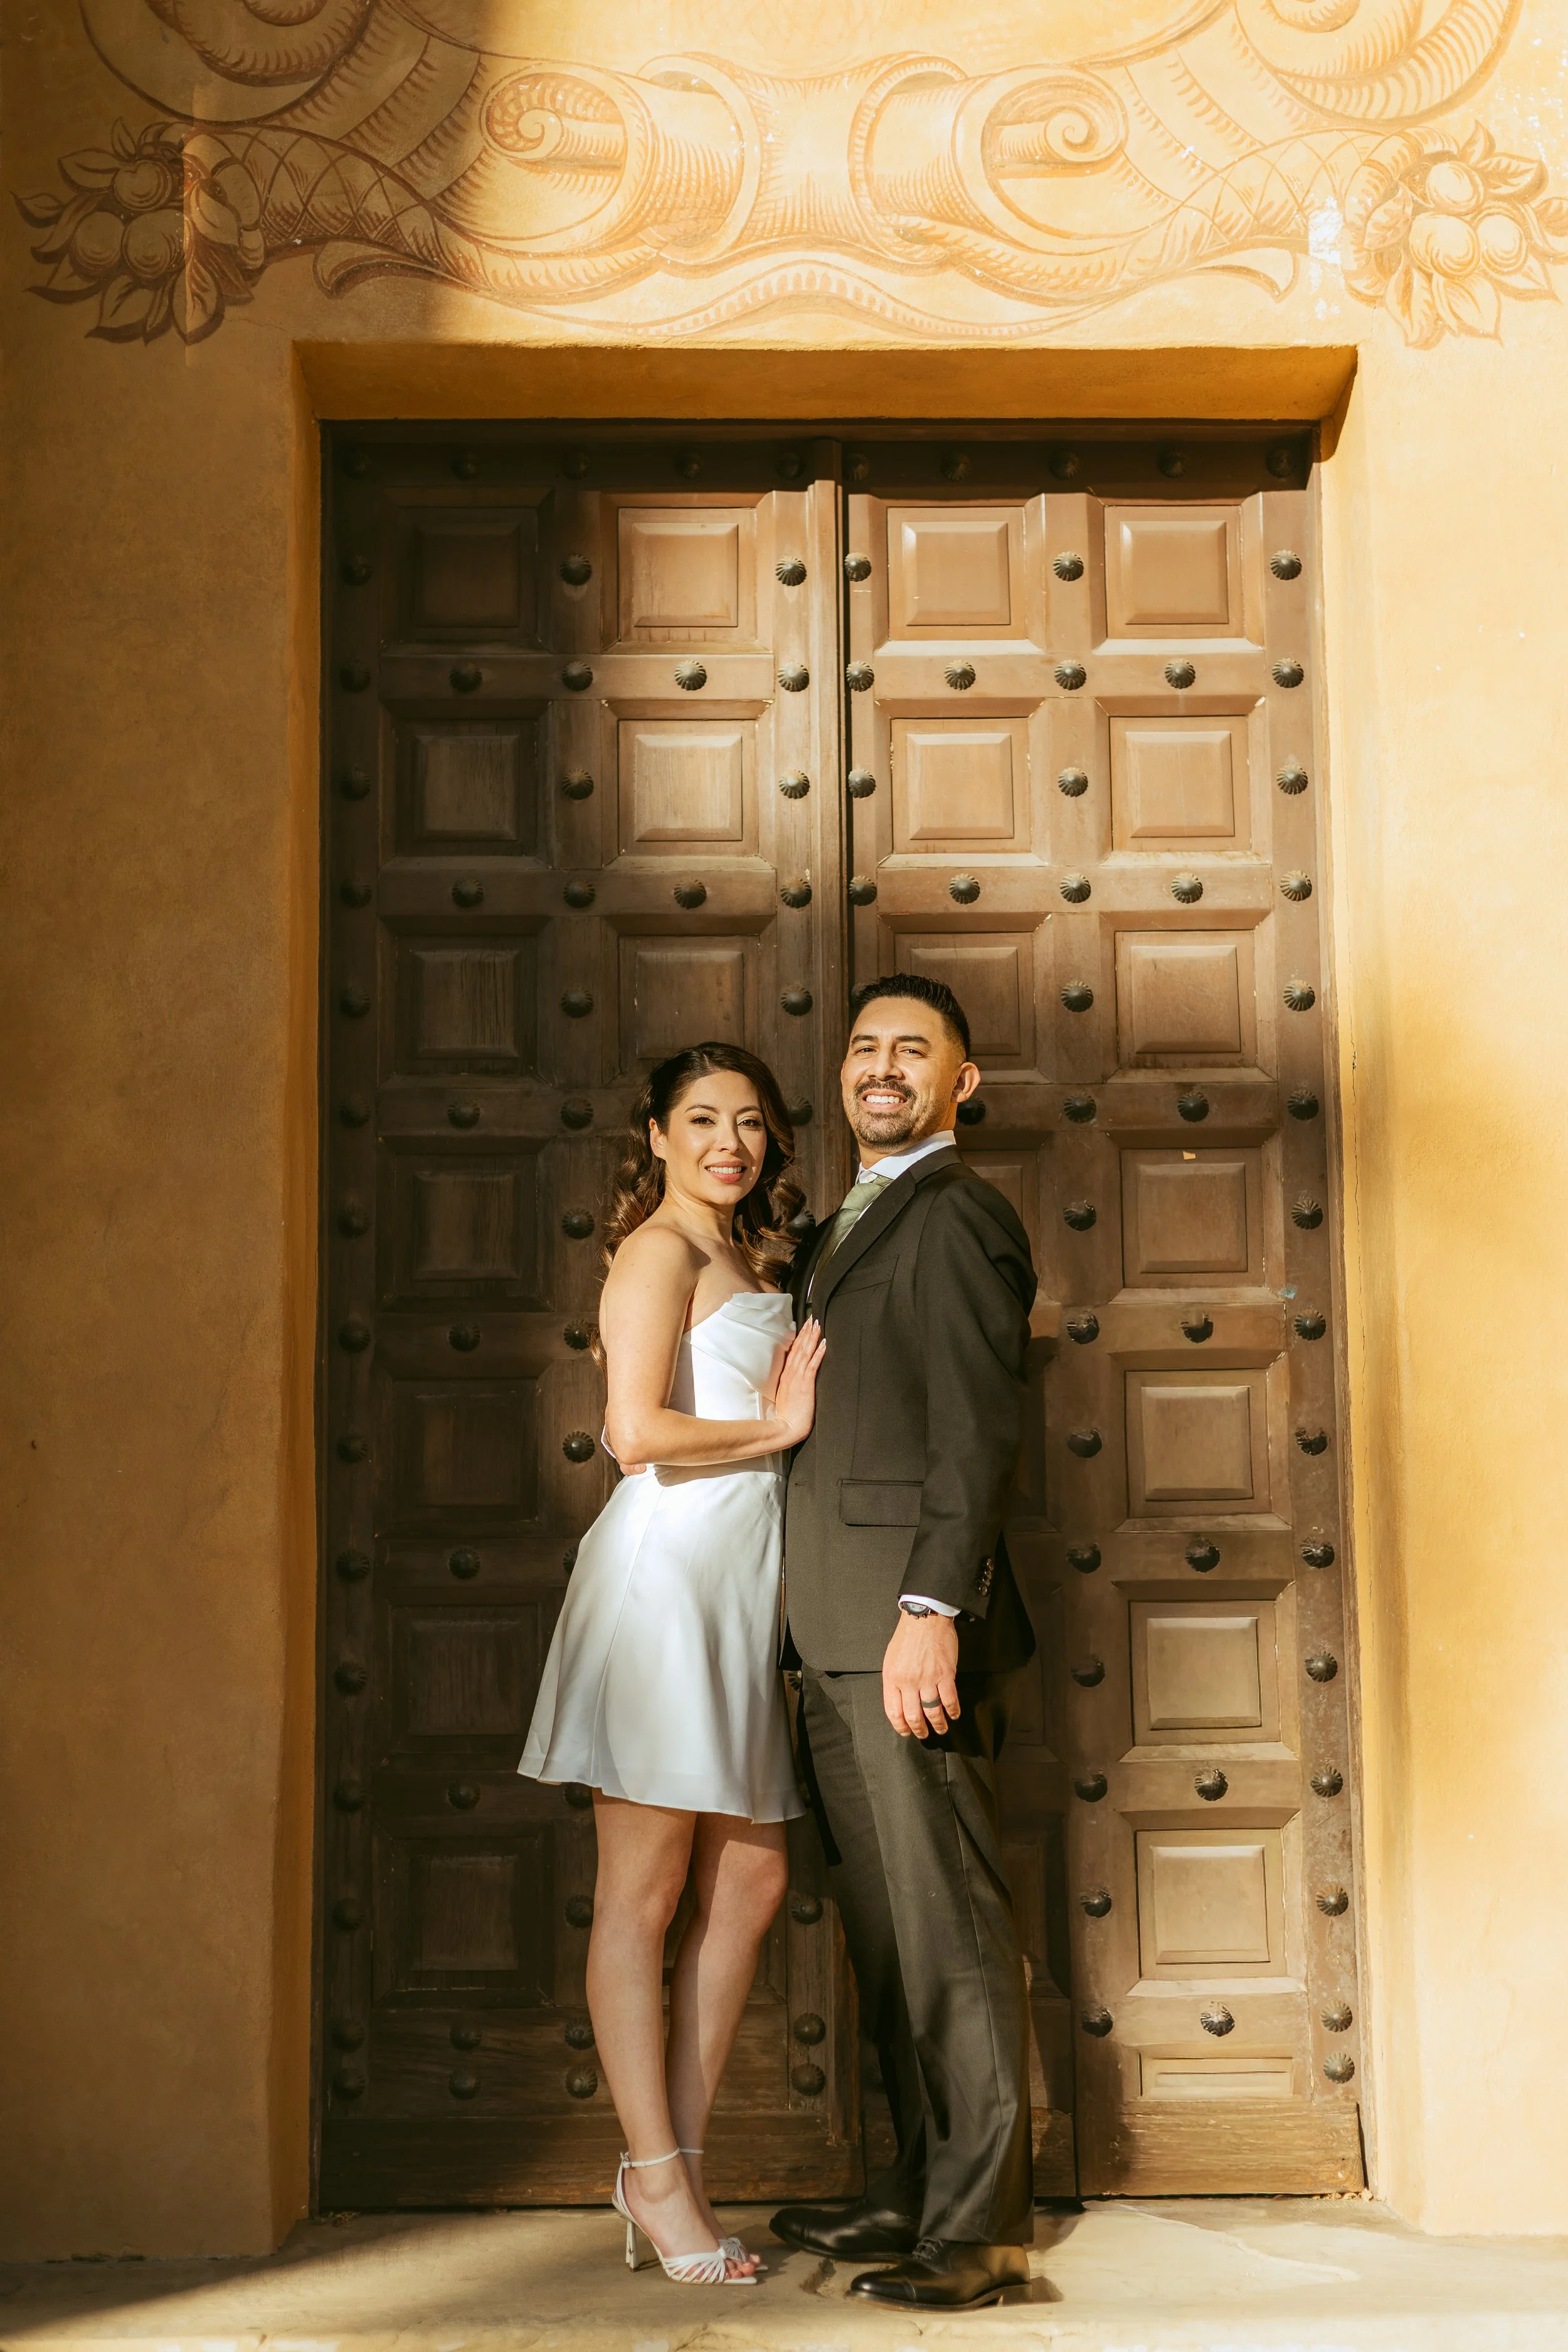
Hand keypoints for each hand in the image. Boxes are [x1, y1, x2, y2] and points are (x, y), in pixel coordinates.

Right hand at [770, 1316, 825, 1446]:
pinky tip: (824, 1344)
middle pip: (799, 1348)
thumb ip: (791, 1383)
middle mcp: (790, 1374)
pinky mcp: (805, 1384)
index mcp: (786, 1376)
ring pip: (805, 1353)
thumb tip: (796, 1377)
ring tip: (817, 1325)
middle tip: (812, 1319)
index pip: (793, 1352)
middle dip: (806, 1332)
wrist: (786, 1427)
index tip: (805, 1326)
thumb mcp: (786, 1395)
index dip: (799, 1338)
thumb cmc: (788, 1415)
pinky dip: (818, 1353)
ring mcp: (797, 1378)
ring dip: (812, 1338)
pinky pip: (812, 1365)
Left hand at [882, 1609, 959, 1738]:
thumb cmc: (907, 1637)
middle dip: (919, 1730)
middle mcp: (909, 1682)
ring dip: (938, 1725)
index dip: (900, 1726)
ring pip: (932, 1712)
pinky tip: (953, 1715)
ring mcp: (928, 1679)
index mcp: (892, 1678)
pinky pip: (950, 1700)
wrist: (924, 1618)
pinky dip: (953, 1711)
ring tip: (940, 1729)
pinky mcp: (945, 1674)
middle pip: (913, 1716)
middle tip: (923, 1734)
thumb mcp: (890, 1659)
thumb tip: (898, 1700)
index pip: (893, 1711)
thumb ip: (894, 1681)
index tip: (905, 1731)